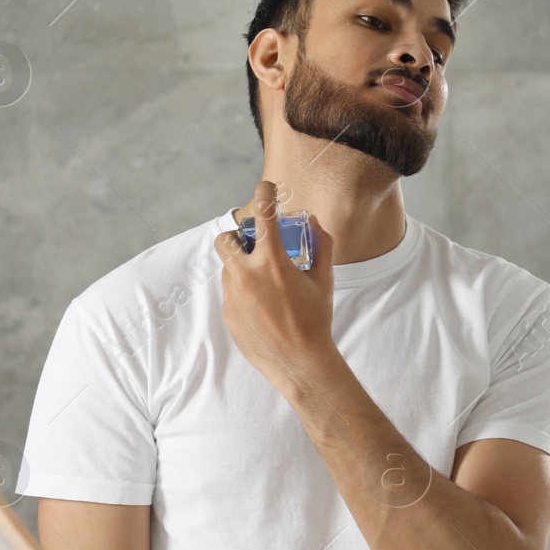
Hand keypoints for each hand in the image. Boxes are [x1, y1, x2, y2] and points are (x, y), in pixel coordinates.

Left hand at [213, 180, 336, 398]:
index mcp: (273, 262)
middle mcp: (247, 275)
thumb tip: (313, 224)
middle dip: (237, 238)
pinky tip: (264, 307)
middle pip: (225, 240)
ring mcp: (233, 295)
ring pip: (229, 268)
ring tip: (266, 285)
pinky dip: (244, 292)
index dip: (264, 193)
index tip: (266, 187)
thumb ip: (321, 246)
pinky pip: (231, 293)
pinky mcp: (228, 313)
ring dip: (243, 267)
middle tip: (254, 246)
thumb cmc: (316, 320)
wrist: (300, 362)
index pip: (263, 215)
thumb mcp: (324, 280)